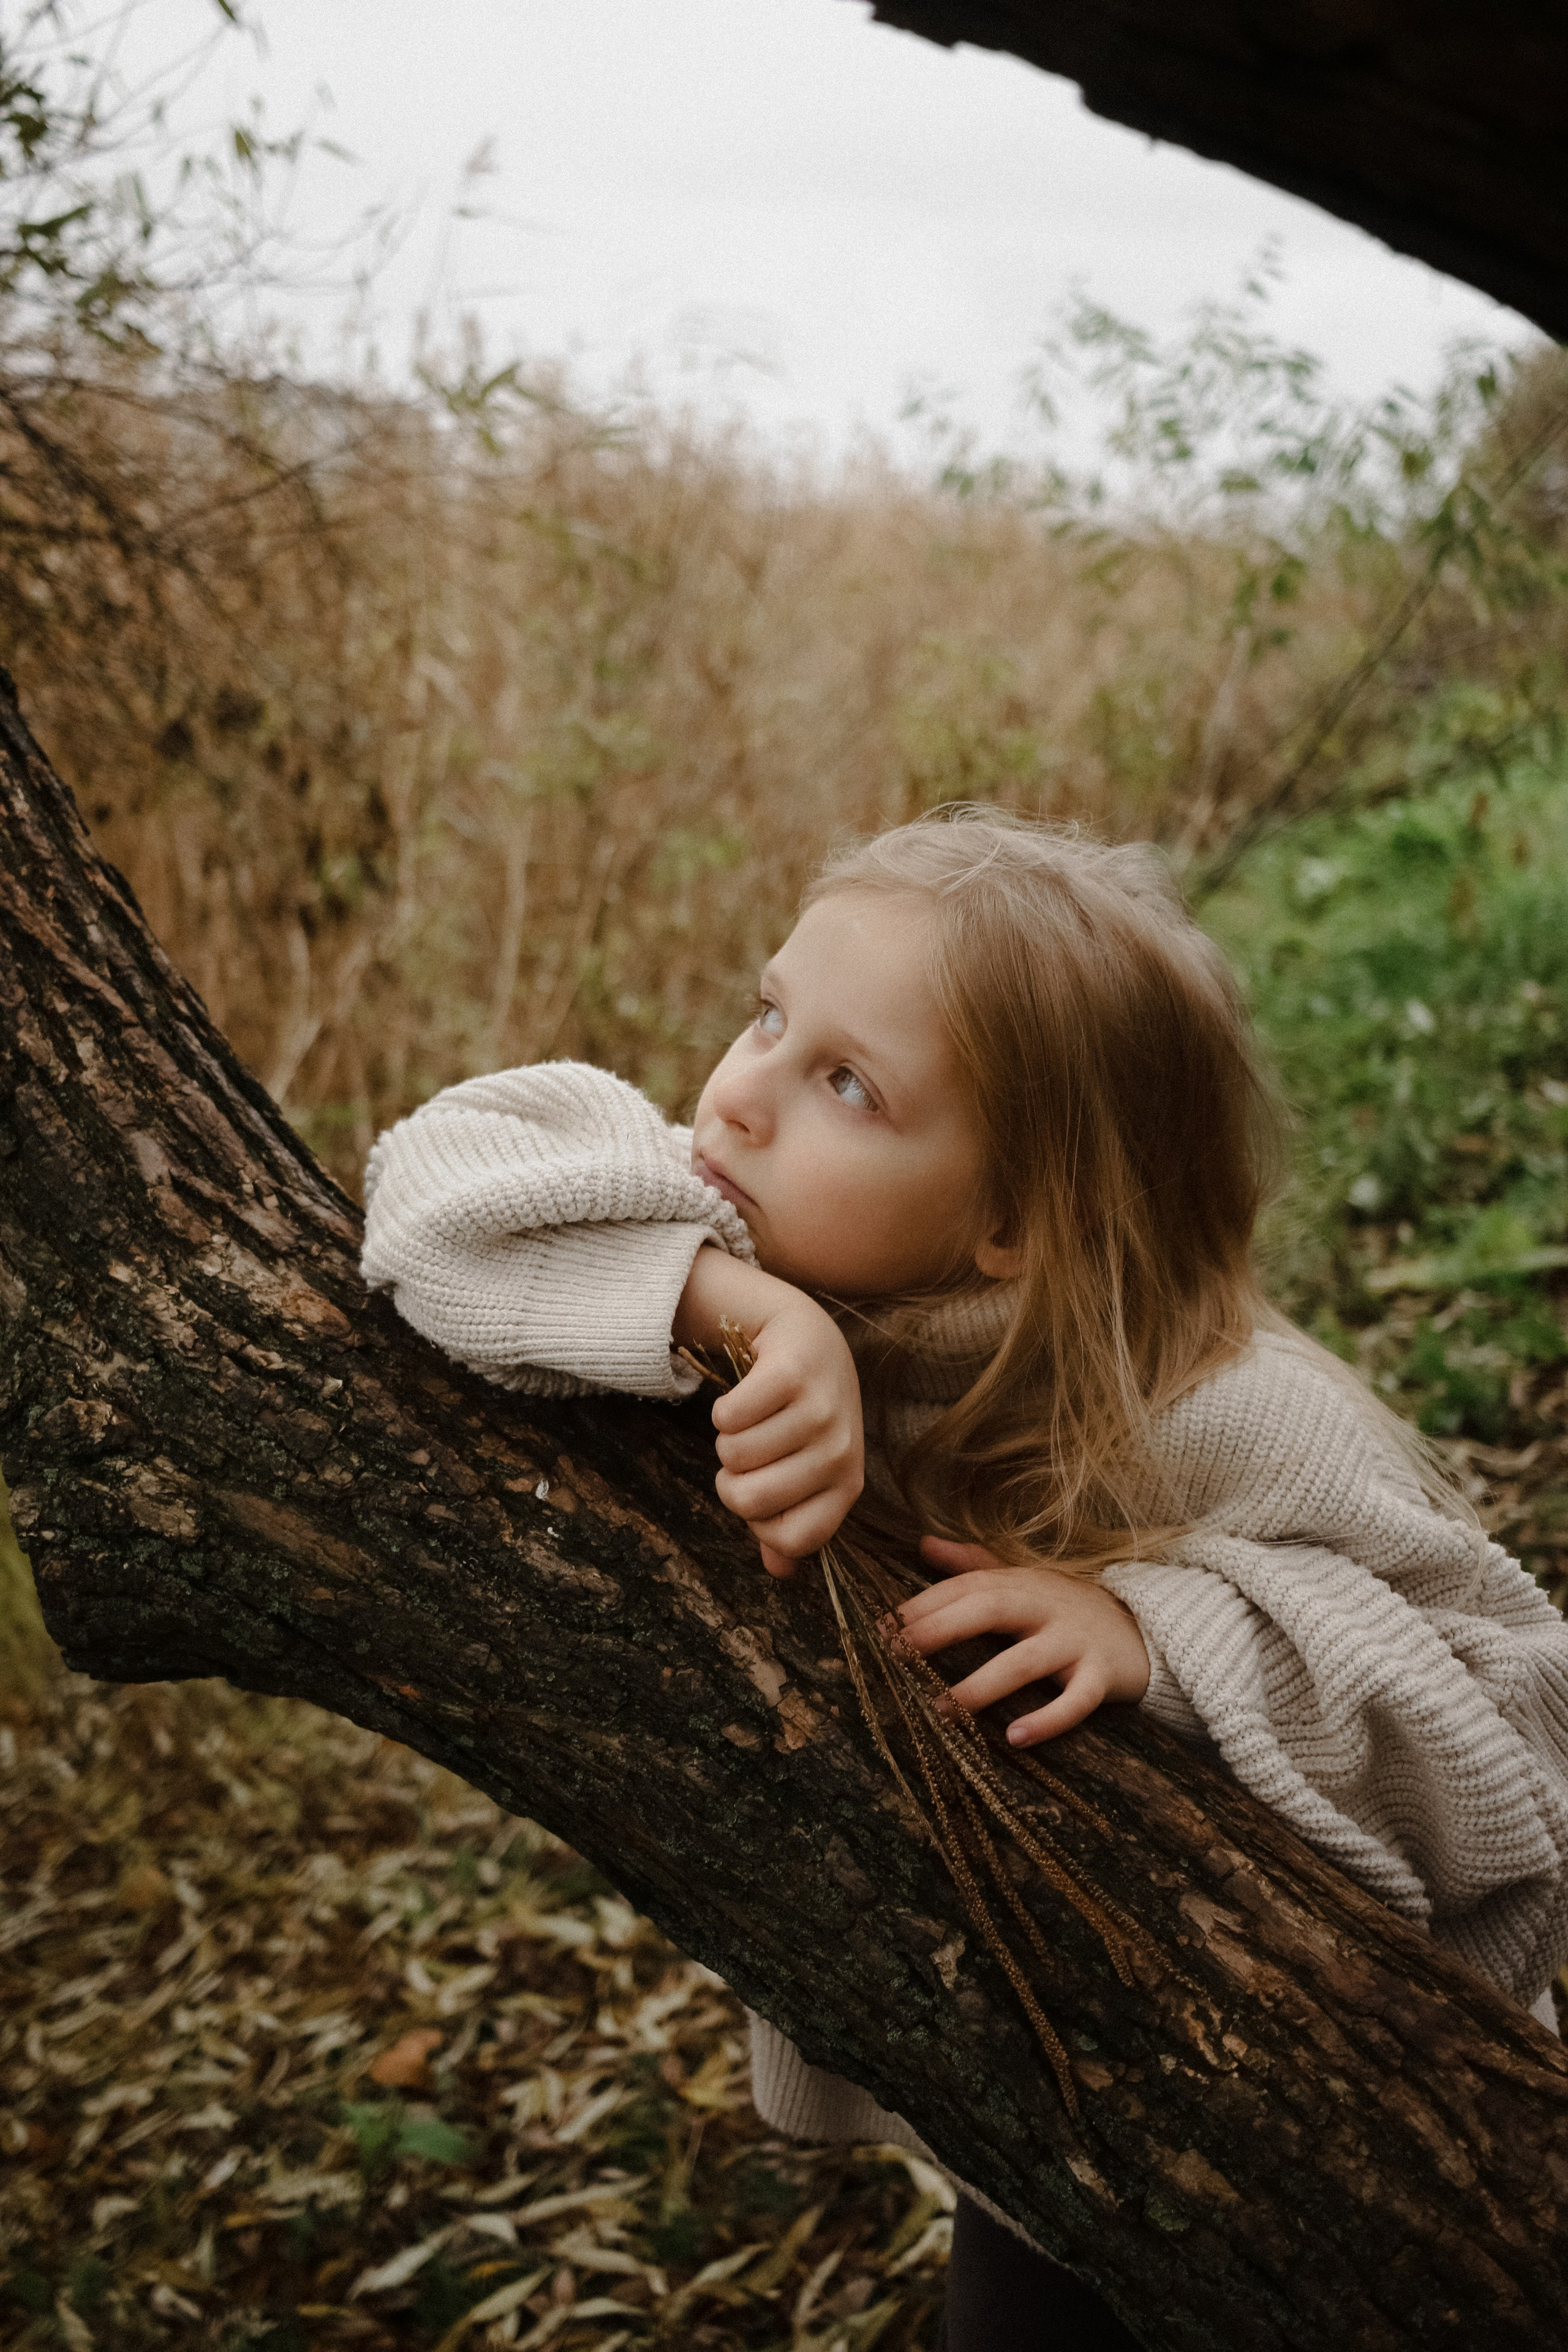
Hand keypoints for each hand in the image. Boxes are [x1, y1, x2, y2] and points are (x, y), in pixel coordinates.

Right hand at [674, 1248, 862, 1576]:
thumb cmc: (804, 1416)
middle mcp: (841, 1452)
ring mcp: (820, 1411)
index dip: (759, 1524)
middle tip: (746, 1454)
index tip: (760, 1493)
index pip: (792, 1541)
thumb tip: (778, 1572)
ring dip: (727, 1440)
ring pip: (733, 1456)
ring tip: (752, 1421)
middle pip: (751, 1500)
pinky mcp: (792, 1374)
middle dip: (731, 1479)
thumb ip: (791, 1520)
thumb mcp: (809, 1470)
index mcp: (847, 1486)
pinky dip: (723, 1409)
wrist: (811, 1340)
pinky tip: (747, 1395)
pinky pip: (728, 1417)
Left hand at [893, 1536, 1150, 1745]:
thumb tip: (924, 1543)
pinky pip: (1076, 1700)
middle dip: (943, 1627)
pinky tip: (1015, 1738)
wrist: (1144, 1630)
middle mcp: (1045, 1607)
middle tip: (899, 1652)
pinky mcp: (1100, 1677)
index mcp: (1021, 1584)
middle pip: (991, 1609)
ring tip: (941, 1709)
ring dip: (982, 1686)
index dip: (925, 1603)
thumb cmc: (1067, 1608)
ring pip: (1026, 1661)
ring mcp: (1074, 1641)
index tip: (883, 1625)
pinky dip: (1048, 1719)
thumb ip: (975, 1564)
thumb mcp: (1024, 1580)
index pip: (967, 1586)